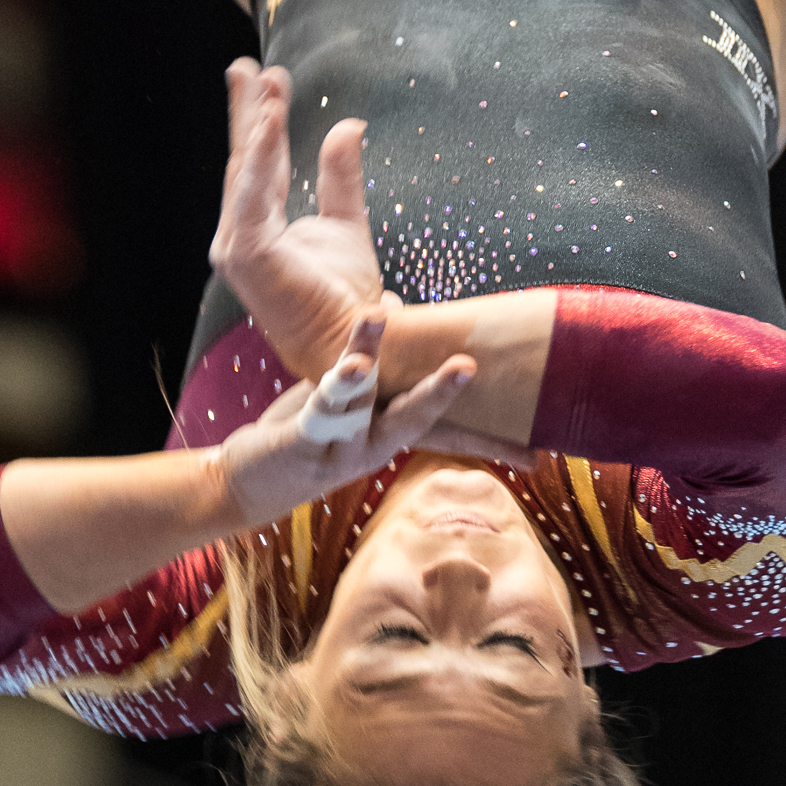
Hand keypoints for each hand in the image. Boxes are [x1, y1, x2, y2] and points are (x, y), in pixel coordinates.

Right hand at [211, 60, 389, 380]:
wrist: (353, 342)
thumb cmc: (347, 297)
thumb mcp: (348, 224)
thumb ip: (341, 177)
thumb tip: (347, 126)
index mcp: (260, 227)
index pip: (258, 163)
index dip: (262, 119)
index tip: (270, 75)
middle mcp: (241, 234)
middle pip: (245, 160)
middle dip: (247, 110)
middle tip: (247, 64)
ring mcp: (238, 246)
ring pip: (245, 170)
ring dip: (253, 122)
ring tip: (262, 78)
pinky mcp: (247, 253)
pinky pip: (251, 192)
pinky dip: (259, 153)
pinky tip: (268, 118)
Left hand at [214, 313, 477, 529]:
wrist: (253, 481)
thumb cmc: (309, 430)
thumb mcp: (348, 395)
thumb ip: (371, 355)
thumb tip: (391, 304)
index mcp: (391, 435)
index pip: (448, 437)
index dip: (492, 445)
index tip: (532, 457)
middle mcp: (374, 449)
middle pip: (412, 418)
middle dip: (439, 392)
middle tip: (468, 365)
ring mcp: (339, 453)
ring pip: (358, 402)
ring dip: (367, 358)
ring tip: (378, 320)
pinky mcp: (302, 448)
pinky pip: (321, 413)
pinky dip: (335, 385)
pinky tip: (346, 365)